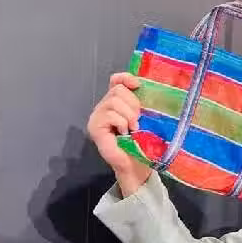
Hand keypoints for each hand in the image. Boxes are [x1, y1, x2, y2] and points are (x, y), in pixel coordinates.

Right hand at [87, 72, 151, 193]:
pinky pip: (110, 115)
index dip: (126, 78)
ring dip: (129, 115)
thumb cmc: (142, 141)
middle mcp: (104, 106)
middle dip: (133, 104)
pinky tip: (125, 133)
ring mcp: (97, 117)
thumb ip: (142, 103)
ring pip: (114, 101)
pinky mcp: (95, 127)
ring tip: (133, 128)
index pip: (116, 80)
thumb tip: (147, 87)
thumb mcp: (145, 118)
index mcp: (116, 102)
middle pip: (118, 90)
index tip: (138, 85)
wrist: (137, 164)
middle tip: (138, 120)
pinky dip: (122, 122)